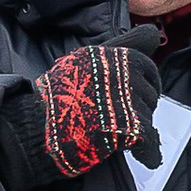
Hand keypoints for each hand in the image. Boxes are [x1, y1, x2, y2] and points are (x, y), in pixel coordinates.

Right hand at [0, 40, 158, 190]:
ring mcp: (126, 101)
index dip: (145, 81)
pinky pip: (149, 140)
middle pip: (151, 91)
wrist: (36, 128)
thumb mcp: (86, 58)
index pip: (146, 65)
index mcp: (114, 56)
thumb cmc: (56, 97)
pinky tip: (146, 157)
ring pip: (149, 116)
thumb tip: (153, 34)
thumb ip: (122, 45)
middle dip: (144, 105)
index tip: (138, 91)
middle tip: (126, 118)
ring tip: (124, 136)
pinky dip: (149, 152)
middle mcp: (124, 74)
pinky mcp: (126, 128)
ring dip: (141, 128)